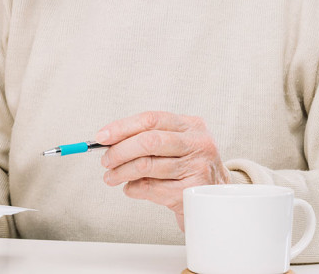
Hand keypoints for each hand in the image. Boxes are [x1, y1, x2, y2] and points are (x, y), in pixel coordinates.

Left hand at [96, 111, 231, 229]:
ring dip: (121, 173)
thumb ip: (147, 138)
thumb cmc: (187, 168)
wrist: (217, 199)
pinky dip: (133, 189)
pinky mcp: (192, 192)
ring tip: (111, 177)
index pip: (151, 119)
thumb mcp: (176, 145)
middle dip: (120, 151)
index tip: (101, 137)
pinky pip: (151, 188)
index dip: (122, 127)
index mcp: (192, 125)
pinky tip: (131, 188)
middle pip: (148, 141)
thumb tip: (107, 140)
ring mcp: (197, 168)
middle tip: (105, 161)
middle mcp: (198, 144)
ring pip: (146, 166)